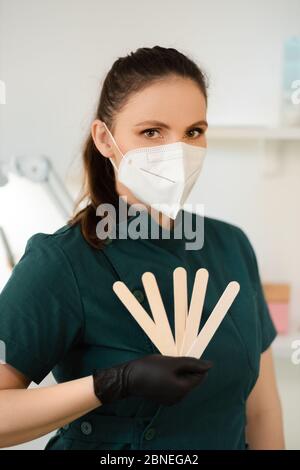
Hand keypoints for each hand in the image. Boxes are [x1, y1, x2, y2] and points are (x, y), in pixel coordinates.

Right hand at [93, 354, 212, 405]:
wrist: (128, 378)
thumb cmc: (150, 369)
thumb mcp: (172, 362)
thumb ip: (192, 363)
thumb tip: (210, 365)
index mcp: (183, 390)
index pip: (199, 376)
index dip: (195, 364)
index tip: (184, 355)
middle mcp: (179, 398)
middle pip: (190, 380)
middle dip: (185, 368)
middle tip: (172, 359)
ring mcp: (170, 399)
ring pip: (181, 382)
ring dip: (177, 372)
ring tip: (165, 364)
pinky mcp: (163, 398)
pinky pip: (173, 386)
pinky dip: (170, 377)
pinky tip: (160, 371)